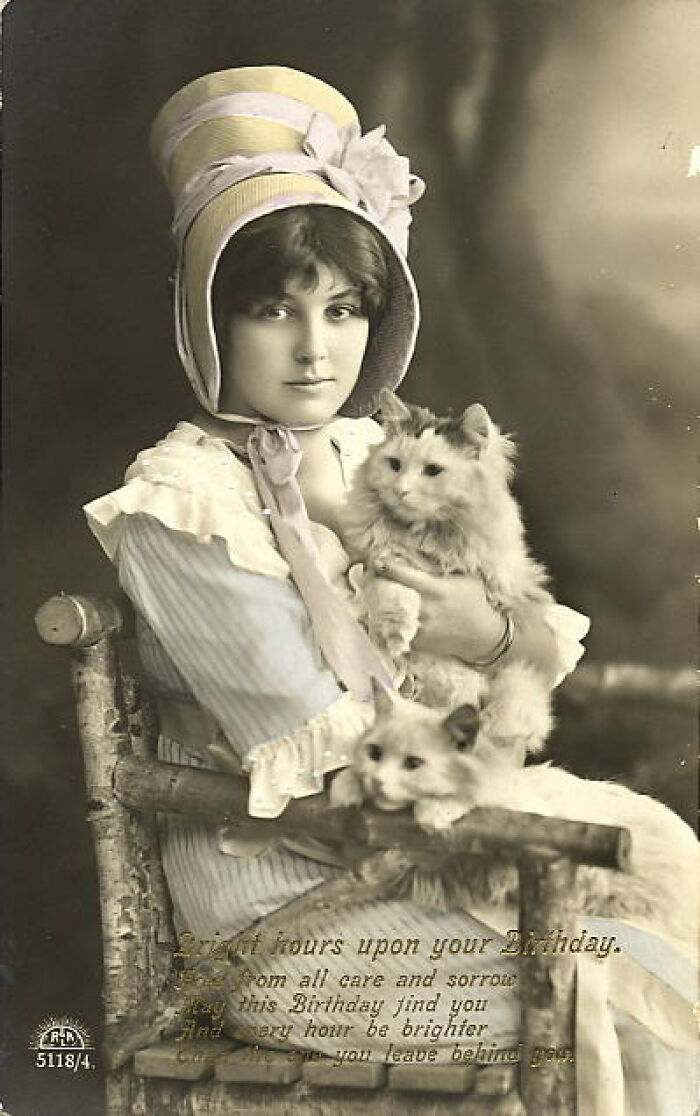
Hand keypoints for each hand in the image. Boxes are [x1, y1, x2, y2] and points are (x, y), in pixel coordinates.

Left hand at [378, 562, 560, 685]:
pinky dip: (389, 622)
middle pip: (392, 595)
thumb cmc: (476, 603)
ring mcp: (420, 627)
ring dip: (380, 605)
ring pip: (390, 615)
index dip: (387, 567)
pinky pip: (397, 631)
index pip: (404, 576)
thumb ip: (444, 570)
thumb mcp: (466, 579)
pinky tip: (383, 614)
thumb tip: (423, 555)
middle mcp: (425, 609)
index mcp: (437, 590)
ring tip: (372, 595)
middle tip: (370, 576)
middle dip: (378, 584)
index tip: (376, 560)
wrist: (483, 637)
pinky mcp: (419, 642)